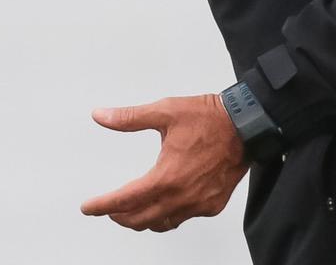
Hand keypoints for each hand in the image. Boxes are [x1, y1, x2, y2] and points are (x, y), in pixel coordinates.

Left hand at [79, 94, 248, 232]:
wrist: (247, 127)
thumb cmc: (208, 119)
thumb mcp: (164, 111)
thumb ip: (129, 117)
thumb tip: (101, 116)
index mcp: (167, 176)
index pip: (126, 200)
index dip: (103, 206)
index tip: (88, 208)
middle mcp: (183, 196)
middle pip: (142, 219)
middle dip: (119, 217)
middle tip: (106, 209)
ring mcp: (199, 204)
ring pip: (162, 224)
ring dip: (142, 219)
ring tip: (128, 210)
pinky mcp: (212, 205)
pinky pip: (182, 218)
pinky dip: (165, 216)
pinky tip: (160, 206)